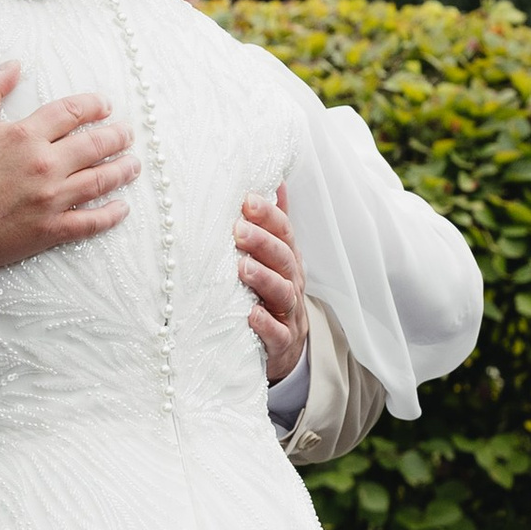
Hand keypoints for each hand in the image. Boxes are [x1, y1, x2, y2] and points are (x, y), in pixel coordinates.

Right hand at [0, 63, 137, 272]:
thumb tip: (13, 65)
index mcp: (26, 136)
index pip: (73, 113)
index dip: (94, 106)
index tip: (105, 106)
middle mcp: (44, 165)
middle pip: (95, 145)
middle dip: (116, 136)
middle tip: (127, 134)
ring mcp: (50, 199)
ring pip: (99, 181)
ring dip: (122, 171)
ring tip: (133, 165)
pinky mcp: (49, 230)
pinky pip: (89, 223)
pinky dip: (110, 215)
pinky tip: (121, 208)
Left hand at [236, 182, 308, 384]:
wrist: (286, 350)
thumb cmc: (272, 296)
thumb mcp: (275, 258)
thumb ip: (274, 224)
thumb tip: (275, 180)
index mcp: (288, 260)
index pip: (284, 233)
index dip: (269, 216)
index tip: (247, 201)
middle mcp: (292, 283)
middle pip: (283, 259)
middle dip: (263, 243)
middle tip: (238, 230)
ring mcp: (288, 314)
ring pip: (282, 293)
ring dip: (264, 279)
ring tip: (243, 268)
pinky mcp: (281, 344)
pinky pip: (277, 334)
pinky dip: (266, 325)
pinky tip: (252, 315)